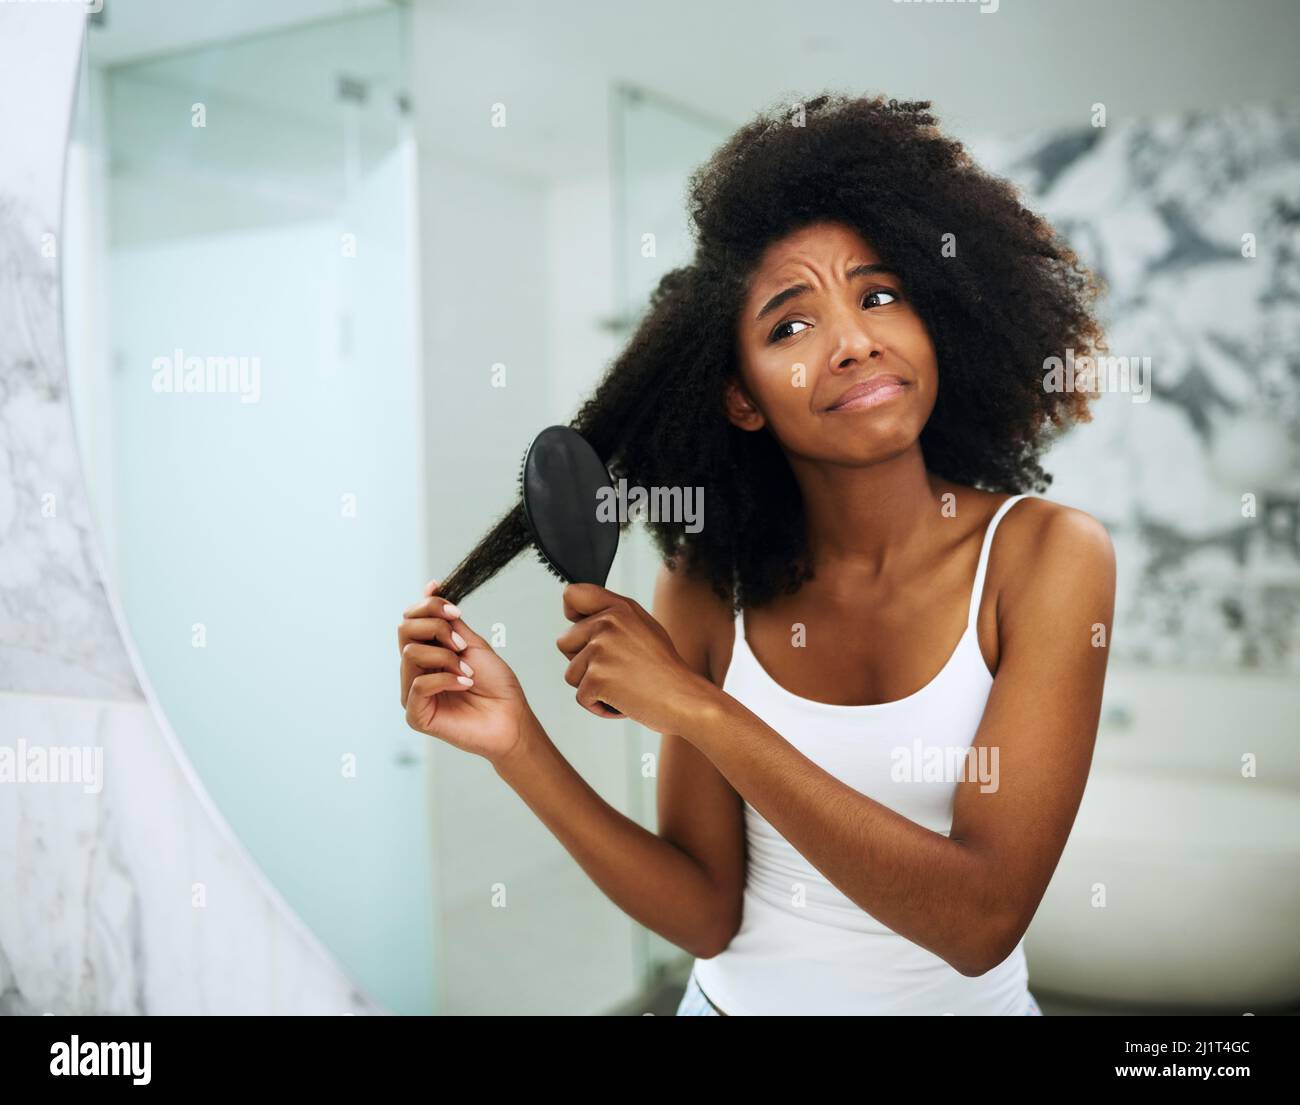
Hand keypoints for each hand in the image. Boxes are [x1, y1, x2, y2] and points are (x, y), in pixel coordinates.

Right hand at [399, 581, 532, 763]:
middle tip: (463, 644)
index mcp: (427, 652)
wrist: (512, 717)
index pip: (410, 618)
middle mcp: (415, 670)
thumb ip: (448, 621)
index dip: (428, 606)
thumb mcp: (472, 644)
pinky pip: (419, 684)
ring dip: (446, 656)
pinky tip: (465, 684)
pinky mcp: (416, 715)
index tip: (455, 611)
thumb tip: (430, 586)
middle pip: (404, 630)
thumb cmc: (496, 684)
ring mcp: (413, 693)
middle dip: (436, 628)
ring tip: (468, 671)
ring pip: (411, 653)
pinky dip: (445, 679)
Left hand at [554, 582, 716, 731]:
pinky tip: (623, 701)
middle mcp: (607, 623)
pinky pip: (581, 697)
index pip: (572, 594)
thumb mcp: (644, 628)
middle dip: (582, 662)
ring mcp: (600, 649)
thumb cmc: (666, 671)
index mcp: (619, 608)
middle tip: (616, 670)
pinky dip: (598, 706)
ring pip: (571, 673)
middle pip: (564, 642)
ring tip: (623, 686)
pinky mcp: (596, 677)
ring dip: (591, 687)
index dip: (572, 616)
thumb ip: (614, 619)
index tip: (584, 633)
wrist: (686, 699)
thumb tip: (581, 619)